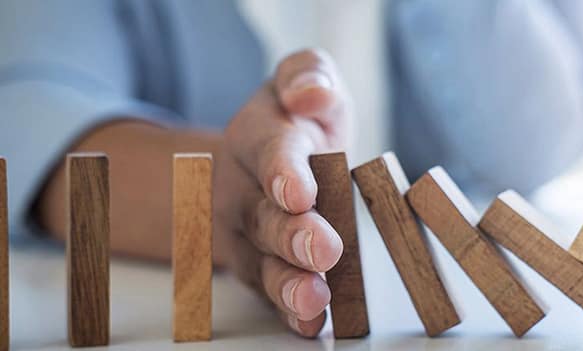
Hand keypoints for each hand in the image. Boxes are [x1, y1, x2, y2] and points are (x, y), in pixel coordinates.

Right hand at [213, 49, 351, 336]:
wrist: (271, 161)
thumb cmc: (299, 120)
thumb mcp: (305, 79)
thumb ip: (307, 74)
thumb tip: (310, 91)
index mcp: (256, 137)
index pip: (268, 151)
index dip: (283, 171)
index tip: (300, 192)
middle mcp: (243, 189)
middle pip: (261, 215)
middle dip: (291, 234)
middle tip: (323, 249)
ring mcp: (247, 235)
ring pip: (260, 261)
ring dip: (287, 283)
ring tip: (313, 299)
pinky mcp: (260, 266)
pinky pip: (269, 292)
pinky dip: (288, 311)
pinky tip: (310, 324)